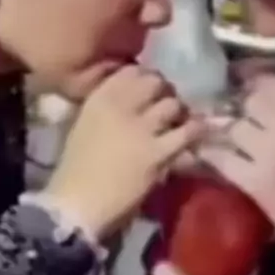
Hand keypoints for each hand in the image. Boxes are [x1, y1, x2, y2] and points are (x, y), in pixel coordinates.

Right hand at [45, 66, 202, 239]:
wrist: (77, 204)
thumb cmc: (78, 170)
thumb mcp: (87, 126)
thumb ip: (110, 109)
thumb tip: (137, 102)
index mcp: (99, 98)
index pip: (133, 70)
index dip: (148, 79)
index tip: (152, 92)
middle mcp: (120, 106)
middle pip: (157, 82)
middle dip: (167, 93)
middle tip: (170, 109)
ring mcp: (140, 128)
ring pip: (174, 105)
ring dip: (181, 113)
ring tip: (182, 124)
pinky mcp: (157, 152)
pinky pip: (188, 132)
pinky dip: (196, 131)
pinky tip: (197, 135)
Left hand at [199, 74, 274, 267]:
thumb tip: (259, 87)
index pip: (269, 80)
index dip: (250, 82)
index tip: (241, 87)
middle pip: (248, 101)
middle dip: (240, 109)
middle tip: (233, 116)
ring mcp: (270, 153)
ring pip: (233, 128)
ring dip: (227, 133)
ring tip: (225, 138)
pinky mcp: (255, 180)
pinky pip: (222, 158)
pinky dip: (213, 154)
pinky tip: (209, 154)